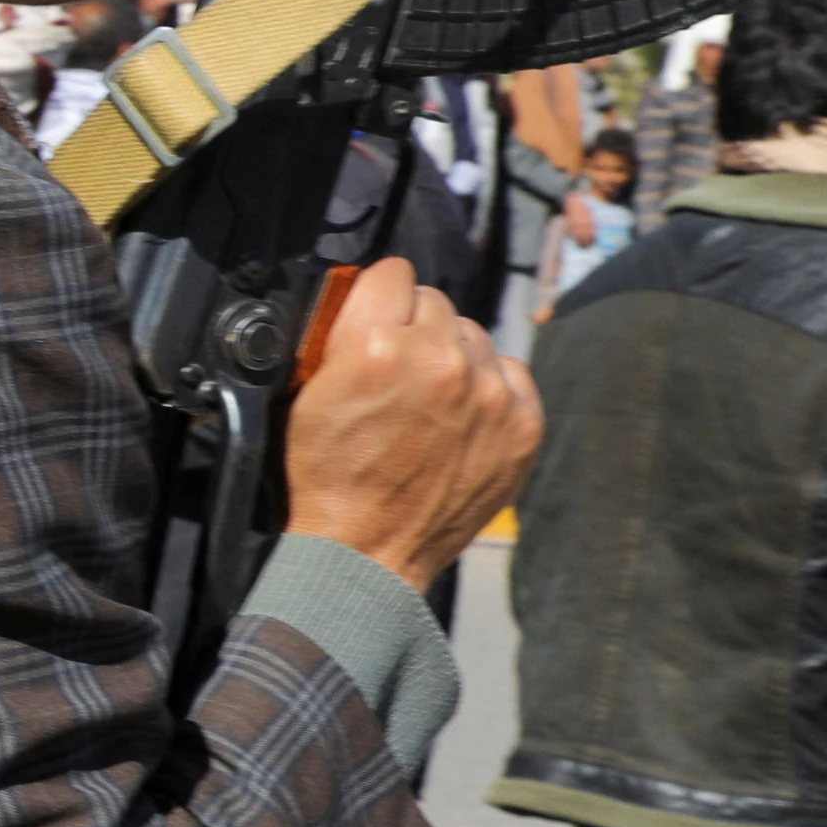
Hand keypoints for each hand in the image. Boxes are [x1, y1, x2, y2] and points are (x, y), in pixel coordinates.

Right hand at [280, 257, 540, 588]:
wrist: (368, 552)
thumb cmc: (328, 479)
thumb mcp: (305, 396)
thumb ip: (338, 338)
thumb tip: (364, 301)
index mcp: (374, 346)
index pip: (391, 273)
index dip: (378, 297)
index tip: (374, 317)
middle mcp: (437, 360)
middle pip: (435, 301)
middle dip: (414, 327)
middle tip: (396, 367)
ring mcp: (487, 393)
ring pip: (473, 334)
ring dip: (452, 355)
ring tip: (428, 399)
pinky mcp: (522, 423)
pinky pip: (509, 372)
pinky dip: (487, 388)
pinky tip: (459, 418)